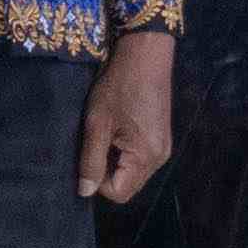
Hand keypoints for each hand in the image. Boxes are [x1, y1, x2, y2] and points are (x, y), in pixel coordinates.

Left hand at [77, 30, 178, 204]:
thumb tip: (84, 192)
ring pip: (133, 172)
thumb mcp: (97, 124)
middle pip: (128, 185)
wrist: (145, 54)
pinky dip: (124, 152)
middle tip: (93, 144)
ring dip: (114, 161)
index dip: (97, 182)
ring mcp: (163, 147)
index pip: (119, 193)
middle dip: (106, 173)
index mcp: (146, 157)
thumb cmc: (119, 86)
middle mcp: (160, 158)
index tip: (86, 156)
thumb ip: (91, 160)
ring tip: (104, 135)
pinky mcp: (161, 137)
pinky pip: (140, 159)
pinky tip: (116, 129)